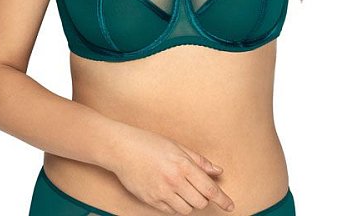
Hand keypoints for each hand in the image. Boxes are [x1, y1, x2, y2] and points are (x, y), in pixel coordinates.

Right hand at [111, 124, 234, 213]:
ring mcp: (162, 193)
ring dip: (190, 202)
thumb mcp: (177, 146)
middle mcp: (174, 181)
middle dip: (203, 197)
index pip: (209, 188)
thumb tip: (217, 171)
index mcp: (182, 165)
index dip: (222, 199)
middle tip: (198, 187)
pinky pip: (171, 211)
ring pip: (187, 209)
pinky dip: (176, 205)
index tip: (230, 206)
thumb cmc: (149, 143)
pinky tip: (171, 192)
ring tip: (183, 188)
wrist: (122, 149)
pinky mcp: (151, 201)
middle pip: (200, 201)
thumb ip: (199, 161)